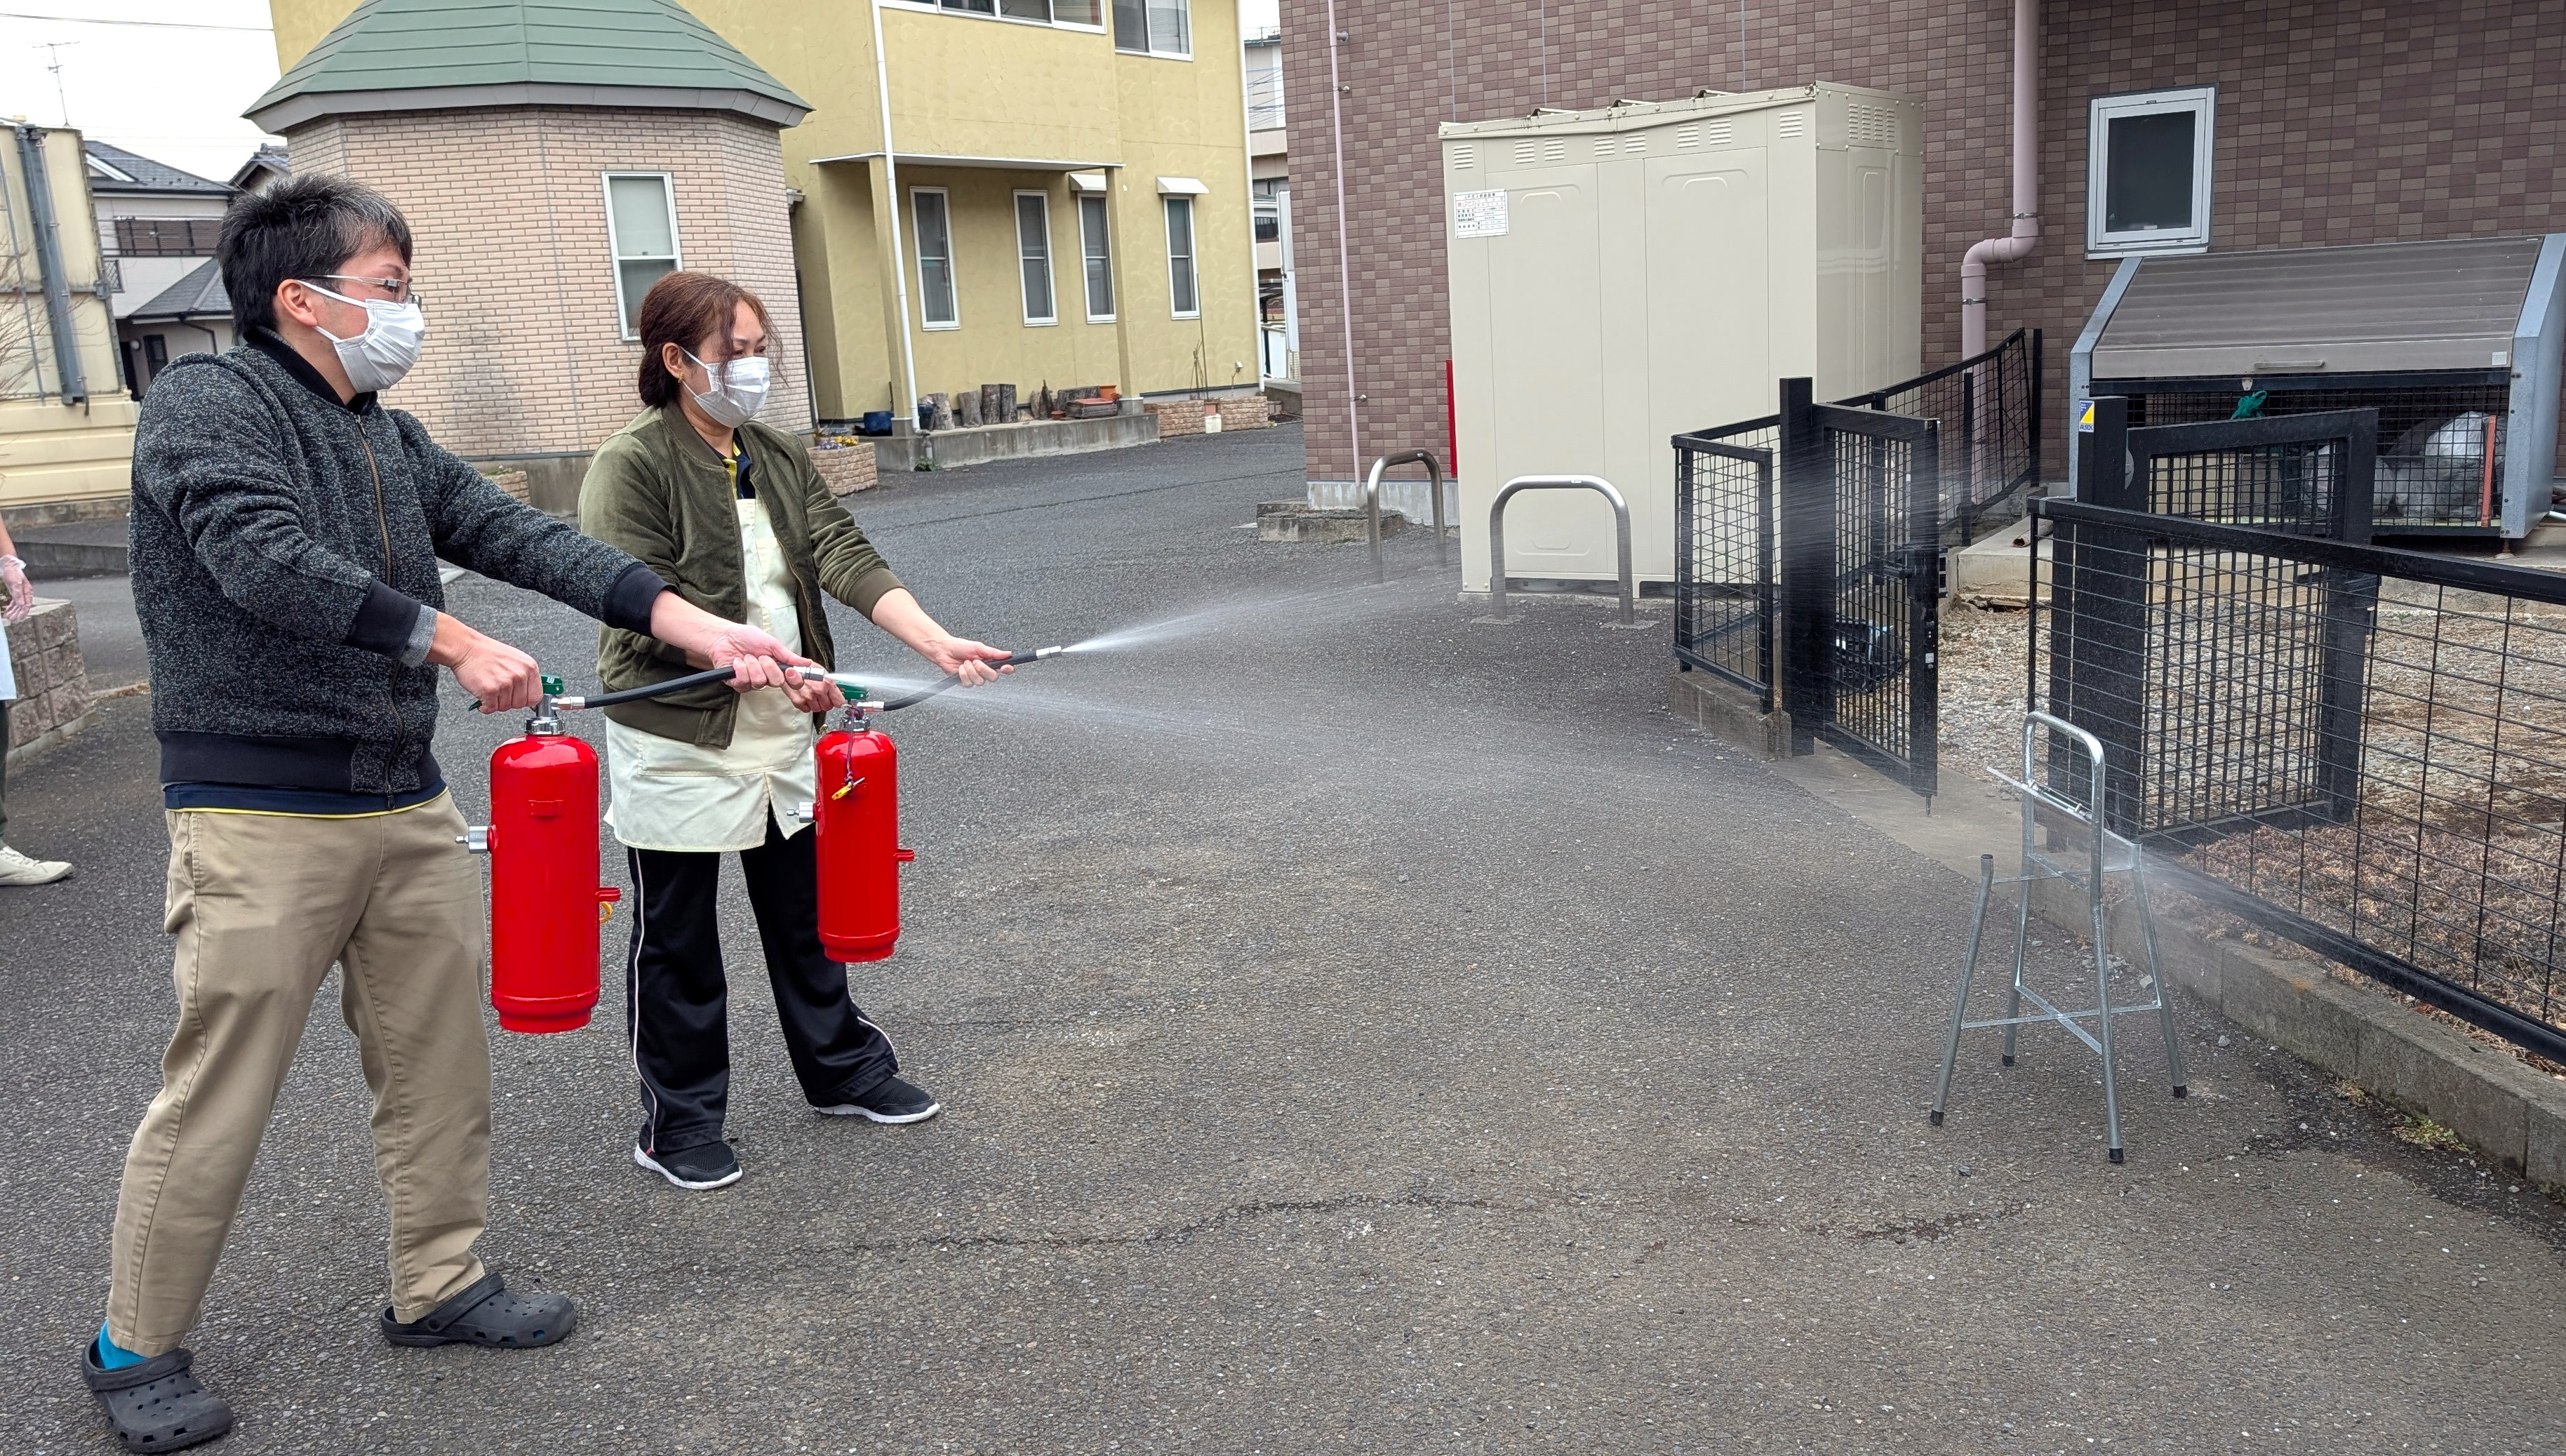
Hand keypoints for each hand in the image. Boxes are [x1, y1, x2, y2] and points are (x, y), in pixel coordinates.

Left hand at [1, 558, 28, 623]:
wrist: (8, 566)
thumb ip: (18, 594)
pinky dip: (11, 607)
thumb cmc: (13, 573)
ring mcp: (19, 593)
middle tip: (12, 620)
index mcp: (27, 592)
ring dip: (13, 612)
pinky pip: (14, 602)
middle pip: (22, 607)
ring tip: (9, 617)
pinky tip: (8, 611)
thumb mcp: (15, 584)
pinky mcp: (15, 593)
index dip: (23, 612)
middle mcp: (25, 594)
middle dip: (17, 614)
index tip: (18, 618)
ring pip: (18, 605)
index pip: (27, 605)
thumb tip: (21, 604)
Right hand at [427, 613, 542, 712]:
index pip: (536, 696)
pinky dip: (484, 706)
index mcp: (529, 667)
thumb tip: (530, 692)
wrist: (466, 648)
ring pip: (504, 707)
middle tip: (499, 692)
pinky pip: (490, 709)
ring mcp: (505, 683)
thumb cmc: (487, 652)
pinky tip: (482, 696)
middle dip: (508, 702)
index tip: (518, 699)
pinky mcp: (490, 690)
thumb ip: (525, 676)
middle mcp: (519, 675)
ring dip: (495, 702)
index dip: (525, 700)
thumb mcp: (515, 659)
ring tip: (489, 689)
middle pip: (520, 704)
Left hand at [698, 621, 814, 693]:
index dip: (794, 679)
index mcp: (777, 668)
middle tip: (761, 656)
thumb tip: (806, 663)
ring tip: (746, 657)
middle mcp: (767, 678)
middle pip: (777, 683)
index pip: (792, 682)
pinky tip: (737, 662)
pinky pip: (744, 682)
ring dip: (752, 665)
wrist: (724, 637)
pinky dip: (740, 669)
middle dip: (769, 667)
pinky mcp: (738, 684)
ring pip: (760, 682)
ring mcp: (752, 683)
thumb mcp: (771, 643)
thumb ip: (788, 655)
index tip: (789, 670)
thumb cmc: (746, 638)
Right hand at [783, 669, 844, 712]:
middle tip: (821, 696)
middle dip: (825, 702)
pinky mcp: (798, 701)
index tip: (835, 700)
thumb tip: (837, 689)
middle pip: (828, 706)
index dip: (836, 701)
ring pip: (817, 709)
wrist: (787, 665)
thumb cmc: (803, 666)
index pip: (839, 701)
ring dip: (815, 704)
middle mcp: (819, 690)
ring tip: (811, 695)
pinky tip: (804, 697)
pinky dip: (805, 705)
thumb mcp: (820, 670)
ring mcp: (808, 697)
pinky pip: (806, 709)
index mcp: (827, 682)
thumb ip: (830, 681)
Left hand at [917, 634, 1013, 685]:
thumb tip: (1007, 653)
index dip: (1008, 669)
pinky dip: (963, 675)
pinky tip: (960, 668)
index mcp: (990, 662)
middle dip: (983, 670)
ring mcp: (975, 678)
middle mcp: (984, 671)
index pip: (1005, 668)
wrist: (944, 650)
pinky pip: (969, 684)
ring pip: (980, 682)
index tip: (1005, 667)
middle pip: (993, 678)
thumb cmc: (960, 647)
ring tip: (965, 663)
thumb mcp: (978, 647)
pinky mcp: (965, 682)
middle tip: (975, 661)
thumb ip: (993, 652)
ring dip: (971, 671)